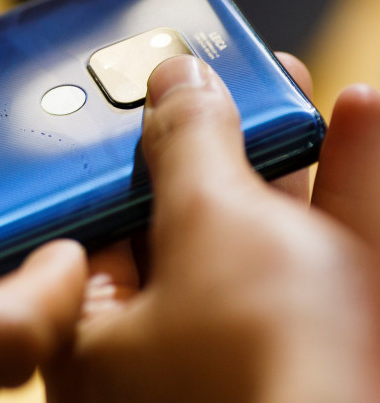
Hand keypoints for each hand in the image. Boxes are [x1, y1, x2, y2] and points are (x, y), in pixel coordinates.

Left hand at [44, 55, 379, 401]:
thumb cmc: (262, 370)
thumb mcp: (212, 227)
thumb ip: (189, 148)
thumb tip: (173, 79)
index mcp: (97, 336)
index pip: (102, 222)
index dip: (131, 152)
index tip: (154, 96)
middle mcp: (162, 353)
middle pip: (185, 223)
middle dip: (217, 145)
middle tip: (228, 80)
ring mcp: (243, 354)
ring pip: (261, 235)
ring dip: (283, 156)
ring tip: (291, 86)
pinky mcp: (317, 355)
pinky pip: (324, 257)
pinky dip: (343, 190)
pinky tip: (360, 119)